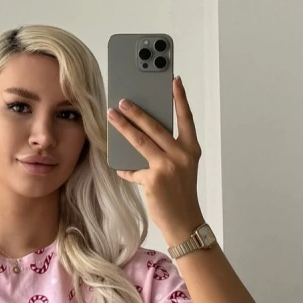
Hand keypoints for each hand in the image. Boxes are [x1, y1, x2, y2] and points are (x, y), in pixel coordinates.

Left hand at [107, 73, 204, 242]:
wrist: (184, 222)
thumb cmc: (181, 193)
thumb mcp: (181, 167)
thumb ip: (167, 151)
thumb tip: (143, 135)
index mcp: (191, 149)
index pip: (186, 118)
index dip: (180, 98)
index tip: (174, 80)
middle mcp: (181, 155)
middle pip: (155, 126)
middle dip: (137, 111)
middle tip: (123, 100)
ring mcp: (167, 167)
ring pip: (140, 141)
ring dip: (123, 127)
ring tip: (112, 116)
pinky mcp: (153, 180)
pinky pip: (133, 170)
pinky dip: (125, 169)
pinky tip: (119, 167)